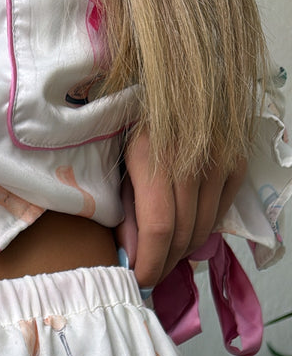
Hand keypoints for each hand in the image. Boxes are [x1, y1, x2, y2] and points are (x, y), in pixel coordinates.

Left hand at [115, 129, 246, 291]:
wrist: (180, 74)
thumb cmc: (138, 115)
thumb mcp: (118, 155)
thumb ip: (124, 204)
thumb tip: (130, 254)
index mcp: (154, 157)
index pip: (158, 230)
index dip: (150, 264)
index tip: (139, 281)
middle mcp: (191, 160)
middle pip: (183, 235)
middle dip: (163, 264)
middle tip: (149, 274)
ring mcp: (219, 161)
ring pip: (204, 230)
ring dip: (182, 252)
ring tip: (164, 256)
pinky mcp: (235, 161)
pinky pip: (220, 213)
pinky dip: (202, 230)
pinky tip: (184, 232)